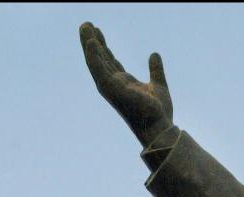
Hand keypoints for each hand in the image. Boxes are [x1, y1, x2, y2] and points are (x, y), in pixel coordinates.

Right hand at [79, 22, 173, 144]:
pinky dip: (94, 55)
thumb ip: (155, 70)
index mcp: (123, 83)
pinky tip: (91, 42)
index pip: (110, 61)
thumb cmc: (158, 112)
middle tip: (86, 24)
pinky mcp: (111, 88)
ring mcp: (110, 86)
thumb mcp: (158, 85)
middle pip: (100, 58)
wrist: (159, 126)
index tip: (98, 31)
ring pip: (96, 61)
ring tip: (85, 26)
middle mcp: (114, 84)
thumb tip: (154, 54)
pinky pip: (99, 69)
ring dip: (89, 43)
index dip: (103, 46)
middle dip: (93, 41)